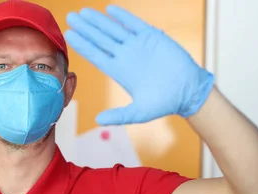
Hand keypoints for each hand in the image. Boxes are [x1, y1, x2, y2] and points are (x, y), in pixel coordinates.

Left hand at [64, 5, 213, 124]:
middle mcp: (125, 56)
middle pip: (100, 39)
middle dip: (85, 28)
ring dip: (99, 21)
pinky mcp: (152, 37)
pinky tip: (110, 9)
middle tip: (70, 17)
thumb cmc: (164, 103)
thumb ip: (119, 116)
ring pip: (114, 29)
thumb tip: (98, 120)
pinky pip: (134, 24)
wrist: (189, 91)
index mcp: (119, 71)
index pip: (95, 55)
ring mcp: (138, 45)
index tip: (69, 35)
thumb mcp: (139, 113)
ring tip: (84, 12)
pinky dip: (123, 16)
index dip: (82, 45)